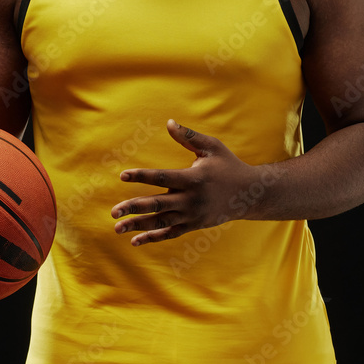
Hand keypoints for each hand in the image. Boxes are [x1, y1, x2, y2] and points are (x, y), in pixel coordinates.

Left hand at [111, 120, 257, 245]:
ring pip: (161, 222)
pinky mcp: (194, 225)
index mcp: (193, 178)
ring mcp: (192, 215)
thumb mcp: (212, 147)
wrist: (249, 194)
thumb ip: (189, 136)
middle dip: (134, 208)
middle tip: (114, 211)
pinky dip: (153, 238)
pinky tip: (135, 240)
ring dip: (138, 226)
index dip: (141, 176)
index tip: (123, 175)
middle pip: (157, 204)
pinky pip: (170, 233)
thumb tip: (168, 123)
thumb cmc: (228, 165)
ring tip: (117, 228)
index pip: (162, 177)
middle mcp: (191, 199)